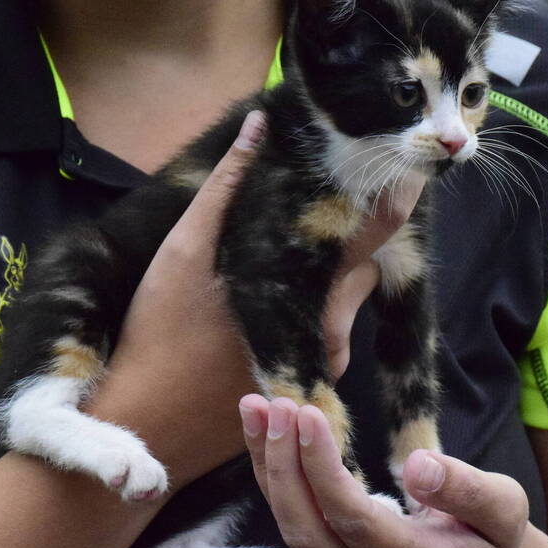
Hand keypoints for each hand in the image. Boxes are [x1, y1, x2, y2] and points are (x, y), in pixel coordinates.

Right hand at [85, 111, 424, 490]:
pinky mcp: (316, 388)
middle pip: (363, 266)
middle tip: (297, 237)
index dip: (392, 197)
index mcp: (304, 284)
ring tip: (274, 281)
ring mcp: (325, 362)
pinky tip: (263, 322)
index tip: (398, 171)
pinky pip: (330, 339)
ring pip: (346, 303)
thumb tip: (258, 124)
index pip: (374, 231)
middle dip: (341, 245)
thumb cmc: (158, 332)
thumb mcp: (183, 250)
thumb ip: (226, 186)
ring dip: (325, 285)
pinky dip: (312, 321)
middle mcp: (328, 327)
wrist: (148, 422)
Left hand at [239, 396, 531, 547]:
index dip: (323, 468)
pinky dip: (273, 472)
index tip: (309, 414)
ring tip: (255, 406)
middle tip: (277, 404)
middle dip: (283, 464)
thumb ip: (467, 489)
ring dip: (267, 464)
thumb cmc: (492, 532)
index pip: (353, 520)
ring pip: (291, 526)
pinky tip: (264, 430)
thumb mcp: (503, 508)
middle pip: (307, 530)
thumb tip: (417, 467)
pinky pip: (293, 518)